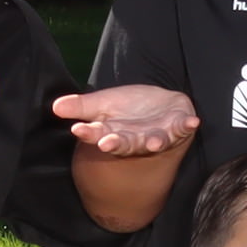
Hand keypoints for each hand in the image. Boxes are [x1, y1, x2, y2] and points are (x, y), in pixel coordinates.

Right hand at [55, 83, 199, 158]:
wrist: (158, 105)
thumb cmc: (127, 108)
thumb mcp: (102, 103)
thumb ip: (81, 107)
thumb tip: (55, 106)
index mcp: (115, 134)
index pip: (100, 135)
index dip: (90, 134)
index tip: (78, 129)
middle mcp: (136, 139)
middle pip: (125, 143)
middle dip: (118, 143)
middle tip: (108, 142)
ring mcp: (158, 134)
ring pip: (153, 141)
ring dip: (153, 142)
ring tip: (152, 143)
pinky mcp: (178, 126)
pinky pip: (183, 128)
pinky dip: (187, 126)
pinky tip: (192, 122)